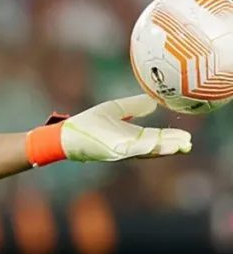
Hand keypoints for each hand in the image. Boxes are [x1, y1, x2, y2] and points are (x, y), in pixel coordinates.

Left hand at [28, 94, 191, 164]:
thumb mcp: (115, 111)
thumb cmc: (88, 124)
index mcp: (130, 138)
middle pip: (155, 147)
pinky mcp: (112, 150)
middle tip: (188, 143)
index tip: (186, 137)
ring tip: (181, 145)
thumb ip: (133, 106)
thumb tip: (154, 102)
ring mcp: (121, 150)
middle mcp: (128, 147)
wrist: (66, 134)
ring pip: (147, 150)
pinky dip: (146, 147)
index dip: (170, 139)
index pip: (154, 139)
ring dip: (164, 148)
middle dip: (171, 146)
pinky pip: (132, 149)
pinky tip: (158, 143)